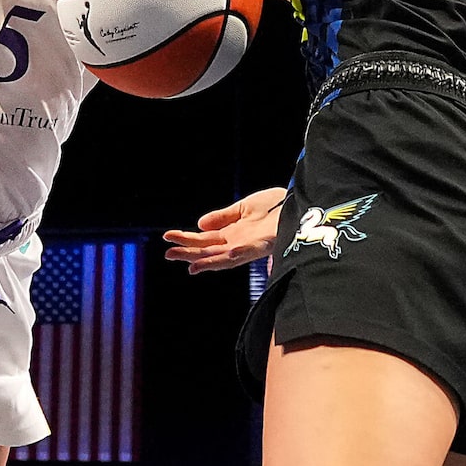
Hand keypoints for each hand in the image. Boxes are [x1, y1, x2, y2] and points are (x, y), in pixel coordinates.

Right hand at [162, 187, 286, 273]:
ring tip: (187, 264)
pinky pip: (242, 254)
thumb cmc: (276, 205)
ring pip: (221, 258)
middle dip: (188, 253)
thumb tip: (199, 223)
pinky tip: (217, 257)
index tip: (168, 237)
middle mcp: (237, 243)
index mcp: (232, 234)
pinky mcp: (261, 245)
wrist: (298, 202)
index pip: (204, 239)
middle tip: (168, 254)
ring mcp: (249, 246)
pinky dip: (228, 257)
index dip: (186, 239)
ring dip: (204, 261)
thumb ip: (223, 216)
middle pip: (208, 251)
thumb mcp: (243, 207)